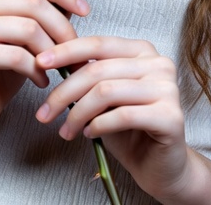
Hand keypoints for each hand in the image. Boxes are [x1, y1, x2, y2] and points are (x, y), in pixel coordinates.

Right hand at [0, 0, 89, 135]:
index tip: (85, 10)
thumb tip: (76, 2)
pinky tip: (42, 82)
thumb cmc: (0, 68)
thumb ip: (43, 14)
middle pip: (33, 2)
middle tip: (75, 53)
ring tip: (58, 69)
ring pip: (28, 28)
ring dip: (52, 53)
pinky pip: (17, 56)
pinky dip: (37, 71)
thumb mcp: (25, 36)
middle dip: (62, 29)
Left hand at [34, 36, 195, 201]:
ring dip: (78, 114)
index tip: (39, 62)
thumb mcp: (103, 96)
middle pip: (98, 70)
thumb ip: (87, 74)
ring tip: (66, 130)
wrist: (161, 167)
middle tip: (44, 113)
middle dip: (65, 92)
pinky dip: (98, 125)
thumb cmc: (129, 129)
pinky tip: (89, 134)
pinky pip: (123, 115)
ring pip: (106, 92)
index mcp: (142, 50)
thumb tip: (51, 58)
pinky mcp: (171, 116)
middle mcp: (159, 63)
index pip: (98, 43)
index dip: (66, 51)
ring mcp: (168, 88)